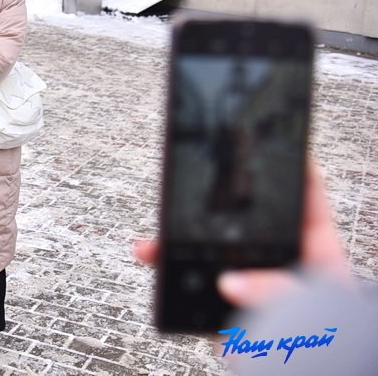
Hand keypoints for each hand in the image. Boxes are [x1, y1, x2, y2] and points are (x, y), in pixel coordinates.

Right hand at [133, 158, 348, 307]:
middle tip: (186, 192)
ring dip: (181, 251)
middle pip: (246, 225)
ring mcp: (256, 292)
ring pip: (214, 260)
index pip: (307, 198)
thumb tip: (231, 282)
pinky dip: (174, 287)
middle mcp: (284, 268)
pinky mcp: (233, 319)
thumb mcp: (317, 318)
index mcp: (318, 256)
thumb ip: (277, 296)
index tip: (271, 138)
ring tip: (152, 245)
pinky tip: (158, 271)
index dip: (292, 165)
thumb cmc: (338, 351)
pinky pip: (198, 297)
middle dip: (210, 210)